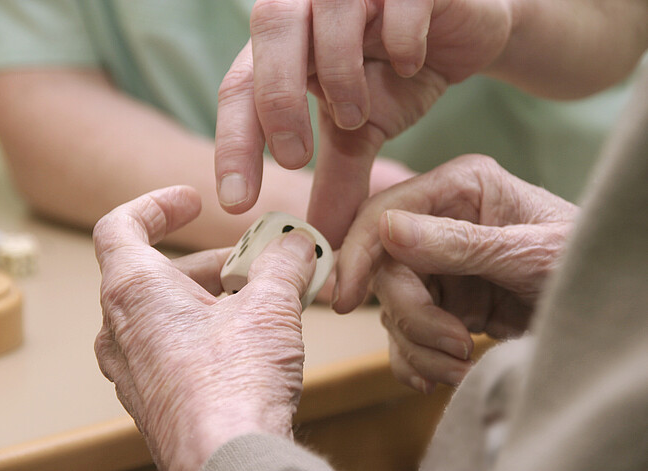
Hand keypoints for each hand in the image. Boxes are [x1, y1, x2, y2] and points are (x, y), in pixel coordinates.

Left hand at [93, 186, 317, 470]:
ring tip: (257, 300)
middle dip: (207, 260)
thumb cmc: (233, 386)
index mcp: (134, 292)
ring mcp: (131, 368)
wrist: (226, 460)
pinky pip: (168, 347)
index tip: (189, 201)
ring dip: (207, 297)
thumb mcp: (270, 307)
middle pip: (154, 271)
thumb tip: (297, 243)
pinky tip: (246, 342)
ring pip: (162, 311)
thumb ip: (283, 264)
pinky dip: (202, 331)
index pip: (120, 226)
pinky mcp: (151, 397)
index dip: (155, 205)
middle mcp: (120, 328)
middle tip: (254, 261)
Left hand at [215, 0, 511, 245]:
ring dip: (339, 71)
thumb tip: (323, 241)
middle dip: (277, 98)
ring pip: (330, 7)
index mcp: (284, 41)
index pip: (241, 86)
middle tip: (293, 157)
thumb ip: (337, 178)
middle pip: (270, 28)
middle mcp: (310, 1)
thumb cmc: (397, 74)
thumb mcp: (362, 132)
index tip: (238, 202)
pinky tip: (410, 65)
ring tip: (357, 116)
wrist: (462, 33)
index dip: (233, 143)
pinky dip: (400, 37)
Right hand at [334, 155, 576, 391]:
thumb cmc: (584, 262)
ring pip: (393, 307)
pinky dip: (416, 359)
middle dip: (411, 314)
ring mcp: (441, 264)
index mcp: (461, 187)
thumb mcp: (528, 253)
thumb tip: (385, 229)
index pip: (385, 212)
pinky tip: (440, 373)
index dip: (359, 254)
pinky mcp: (445, 301)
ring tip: (462, 363)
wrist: (605, 308)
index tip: (344, 299)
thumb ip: (457, 242)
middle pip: (386, 268)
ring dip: (420, 345)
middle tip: (452, 344)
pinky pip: (407, 332)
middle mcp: (442, 221)